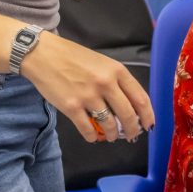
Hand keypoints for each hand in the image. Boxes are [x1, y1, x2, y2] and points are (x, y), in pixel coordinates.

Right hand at [21, 32, 153, 142]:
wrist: (43, 54)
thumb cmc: (74, 57)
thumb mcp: (102, 63)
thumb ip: (117, 81)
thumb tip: (130, 105)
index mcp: (117, 71)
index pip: (141, 98)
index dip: (148, 116)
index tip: (149, 125)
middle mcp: (106, 83)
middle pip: (128, 115)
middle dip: (133, 130)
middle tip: (131, 135)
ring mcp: (88, 96)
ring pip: (110, 125)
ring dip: (113, 135)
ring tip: (111, 136)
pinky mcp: (71, 107)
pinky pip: (88, 130)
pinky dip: (92, 137)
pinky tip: (93, 136)